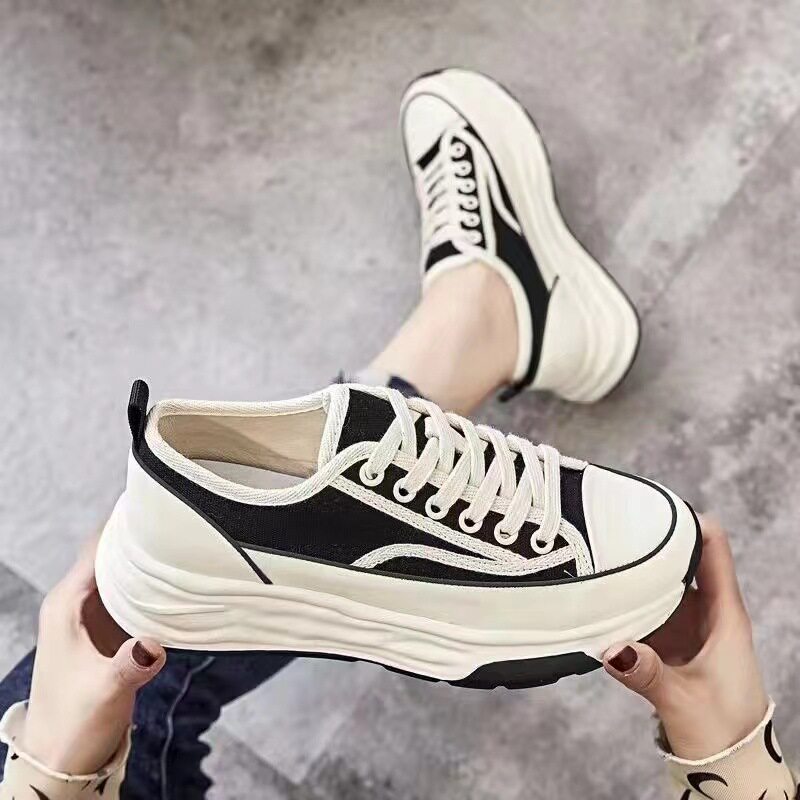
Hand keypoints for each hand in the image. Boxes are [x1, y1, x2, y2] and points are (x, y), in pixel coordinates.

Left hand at [21, 530, 165, 774]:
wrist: (61, 759)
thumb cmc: (73, 723)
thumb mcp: (104, 691)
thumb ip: (129, 664)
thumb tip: (156, 643)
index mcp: (66, 605)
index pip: (97, 547)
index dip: (124, 522)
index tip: (155, 501)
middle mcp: (77, 603)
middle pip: (113, 553)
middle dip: (144, 535)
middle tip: (183, 516)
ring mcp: (93, 616)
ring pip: (124, 572)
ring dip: (150, 558)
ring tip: (187, 539)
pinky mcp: (108, 630)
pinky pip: (132, 593)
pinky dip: (152, 583)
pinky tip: (179, 578)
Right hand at [602, 517, 767, 759]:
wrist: (728, 763)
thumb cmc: (724, 729)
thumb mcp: (685, 699)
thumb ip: (648, 673)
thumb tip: (613, 648)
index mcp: (725, 615)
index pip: (713, 550)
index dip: (688, 521)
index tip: (653, 504)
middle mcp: (704, 612)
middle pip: (677, 560)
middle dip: (648, 542)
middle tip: (610, 526)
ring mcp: (683, 625)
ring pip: (656, 584)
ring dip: (632, 574)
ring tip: (597, 555)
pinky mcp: (666, 642)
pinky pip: (642, 610)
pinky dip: (623, 603)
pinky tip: (598, 598)